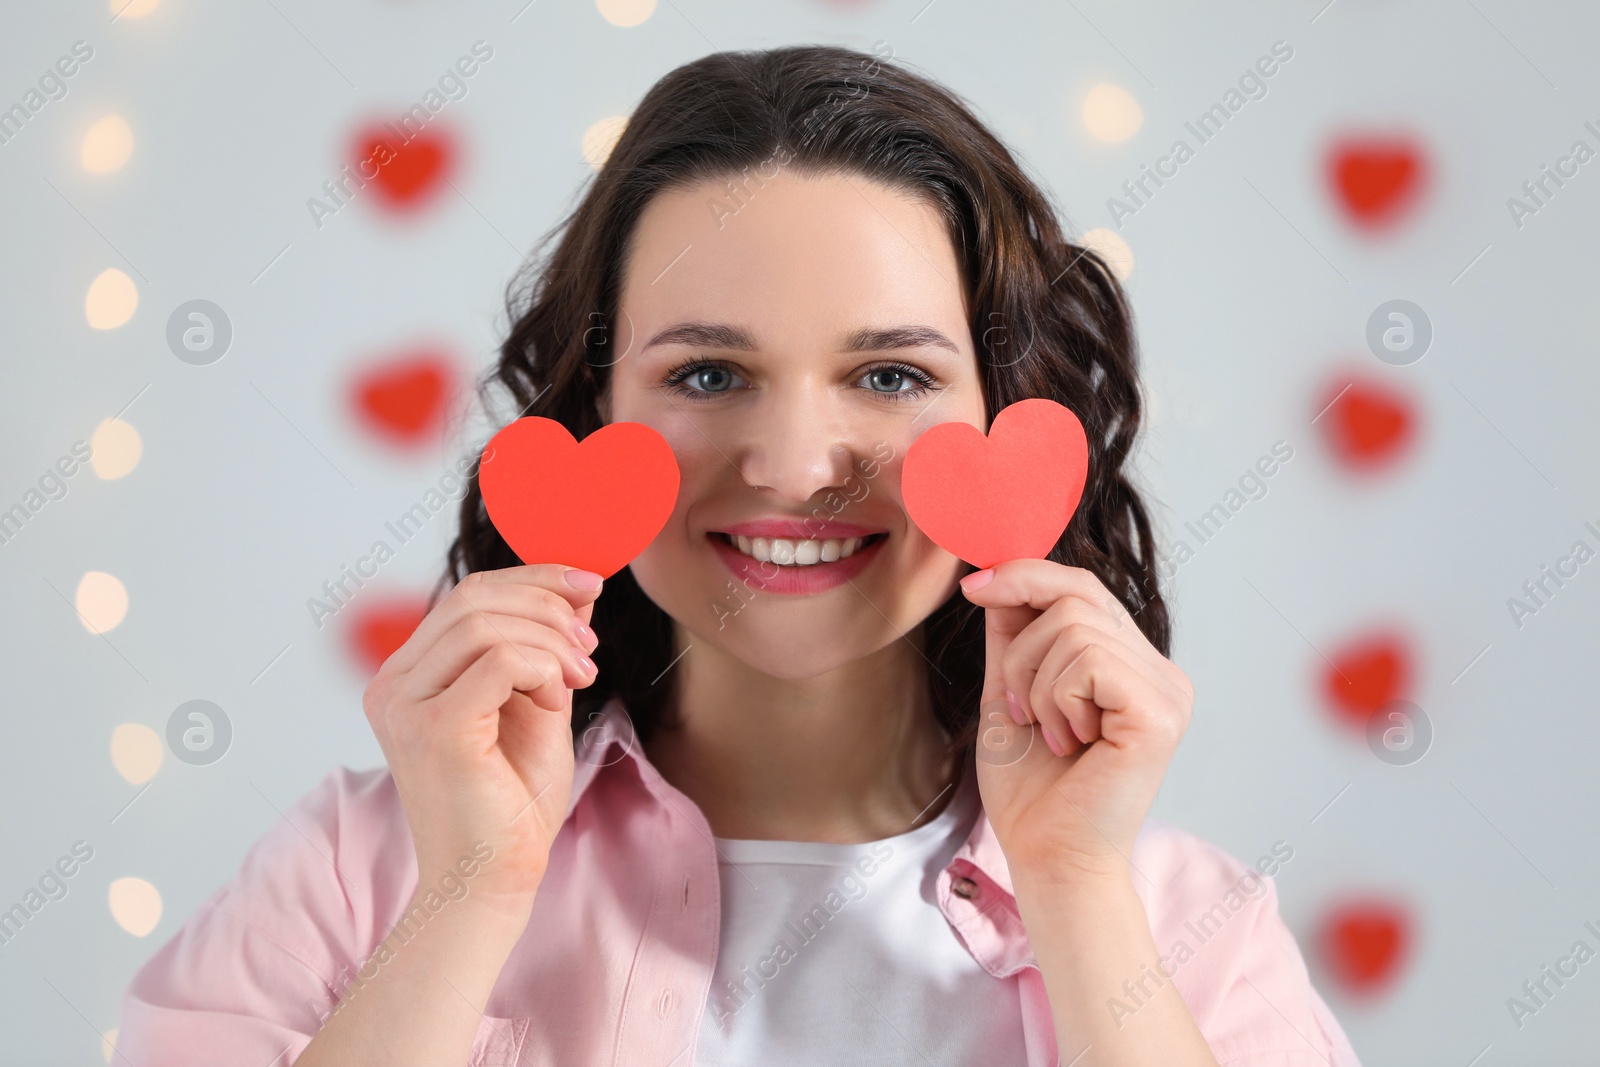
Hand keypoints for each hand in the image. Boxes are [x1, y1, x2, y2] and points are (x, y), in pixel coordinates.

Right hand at [362, 565, 603, 918]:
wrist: (495, 879)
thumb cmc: (512, 804)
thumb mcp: (536, 705)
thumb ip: (543, 650)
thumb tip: (574, 590)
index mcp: (408, 676)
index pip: (467, 596)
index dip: (532, 579)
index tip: (587, 585)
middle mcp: (393, 686)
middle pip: (473, 598)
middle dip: (547, 605)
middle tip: (591, 642)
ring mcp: (405, 706)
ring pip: (485, 625)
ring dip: (551, 641)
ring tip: (582, 675)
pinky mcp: (433, 729)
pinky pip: (498, 661)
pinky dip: (542, 668)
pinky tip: (559, 698)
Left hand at [960, 559, 1193, 887]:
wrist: (1046, 855)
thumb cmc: (1031, 789)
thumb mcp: (1010, 691)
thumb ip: (1012, 635)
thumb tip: (998, 575)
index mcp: (1130, 665)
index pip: (1081, 587)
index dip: (1026, 575)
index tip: (974, 586)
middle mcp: (1159, 671)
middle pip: (1076, 596)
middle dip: (1022, 649)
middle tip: (1019, 708)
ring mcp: (1166, 690)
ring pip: (1074, 628)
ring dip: (1036, 684)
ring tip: (1050, 734)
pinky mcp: (1159, 711)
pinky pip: (1088, 662)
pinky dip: (1058, 700)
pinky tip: (1070, 743)